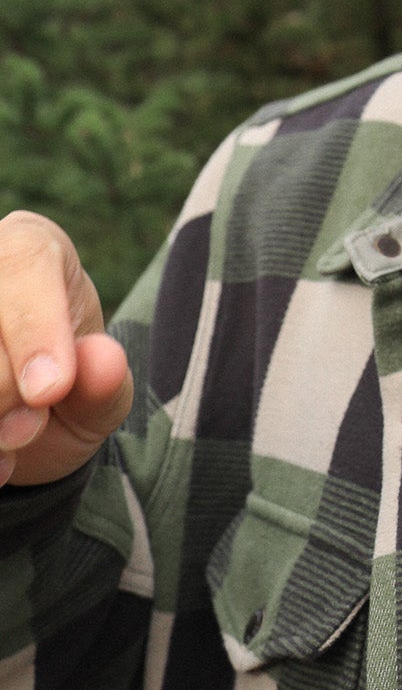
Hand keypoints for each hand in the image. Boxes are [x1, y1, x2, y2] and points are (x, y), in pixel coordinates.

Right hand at [0, 213, 132, 487]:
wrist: (22, 426)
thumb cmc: (66, 392)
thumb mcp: (98, 395)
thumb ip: (105, 383)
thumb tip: (104, 362)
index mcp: (31, 248)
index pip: (25, 265)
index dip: (35, 329)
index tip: (49, 392)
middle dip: (7, 394)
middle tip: (30, 426)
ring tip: (8, 441)